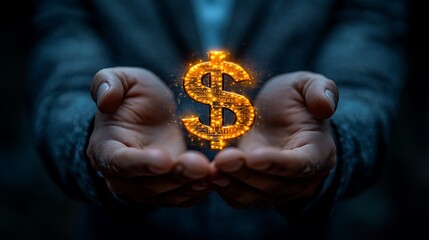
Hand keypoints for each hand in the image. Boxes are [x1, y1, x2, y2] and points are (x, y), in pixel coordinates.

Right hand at [87, 67, 210, 206]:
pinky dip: (194, 193)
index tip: (165, 159)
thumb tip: (105, 100)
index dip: (141, 163)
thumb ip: (108, 83)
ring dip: (188, 186)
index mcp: (105, 147)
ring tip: (209, 173)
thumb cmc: (135, 97)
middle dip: (174, 176)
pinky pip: (178, 199)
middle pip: (146, 184)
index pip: (118, 162)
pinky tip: (211, 181)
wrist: (152, 116)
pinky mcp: (164, 191)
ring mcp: (143, 186)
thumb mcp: (123, 79)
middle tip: (199, 165)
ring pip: (164, 195)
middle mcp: (120, 174)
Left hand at [210, 71, 337, 207]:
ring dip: (233, 185)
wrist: (278, 120)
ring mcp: (279, 190)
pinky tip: (209, 177)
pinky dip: (225, 190)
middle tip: (223, 159)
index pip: (300, 165)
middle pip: (274, 185)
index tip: (253, 156)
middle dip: (247, 174)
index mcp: (318, 153)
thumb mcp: (306, 85)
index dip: (276, 163)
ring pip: (256, 197)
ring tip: (213, 170)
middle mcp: (301, 179)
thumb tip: (326, 106)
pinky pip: (241, 200)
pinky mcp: (257, 193)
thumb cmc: (293, 101)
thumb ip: (320, 89)